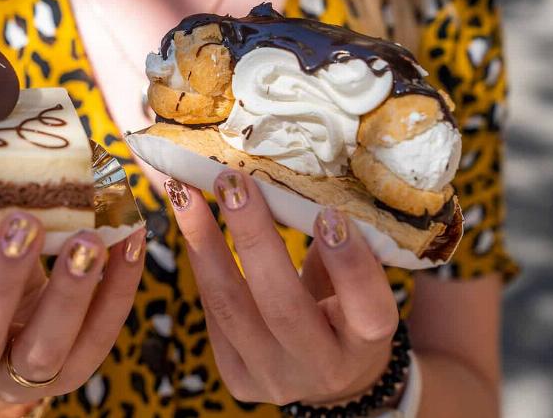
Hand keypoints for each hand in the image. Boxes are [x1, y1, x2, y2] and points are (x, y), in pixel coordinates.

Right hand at [0, 212, 144, 407]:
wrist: (4, 341)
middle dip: (1, 280)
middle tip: (24, 223)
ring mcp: (26, 375)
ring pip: (45, 349)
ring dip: (68, 292)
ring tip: (88, 241)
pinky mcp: (76, 368)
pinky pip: (100, 333)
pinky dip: (118, 286)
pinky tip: (130, 240)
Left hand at [165, 171, 398, 405]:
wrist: (326, 376)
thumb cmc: (345, 312)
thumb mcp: (358, 285)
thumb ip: (340, 247)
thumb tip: (303, 174)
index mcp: (367, 343)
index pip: (367, 308)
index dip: (350, 264)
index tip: (331, 214)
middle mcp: (323, 368)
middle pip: (283, 306)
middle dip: (254, 238)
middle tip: (233, 182)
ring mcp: (275, 378)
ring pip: (230, 308)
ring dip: (203, 242)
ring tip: (184, 192)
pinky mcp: (237, 378)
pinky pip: (211, 312)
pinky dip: (199, 259)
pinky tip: (186, 218)